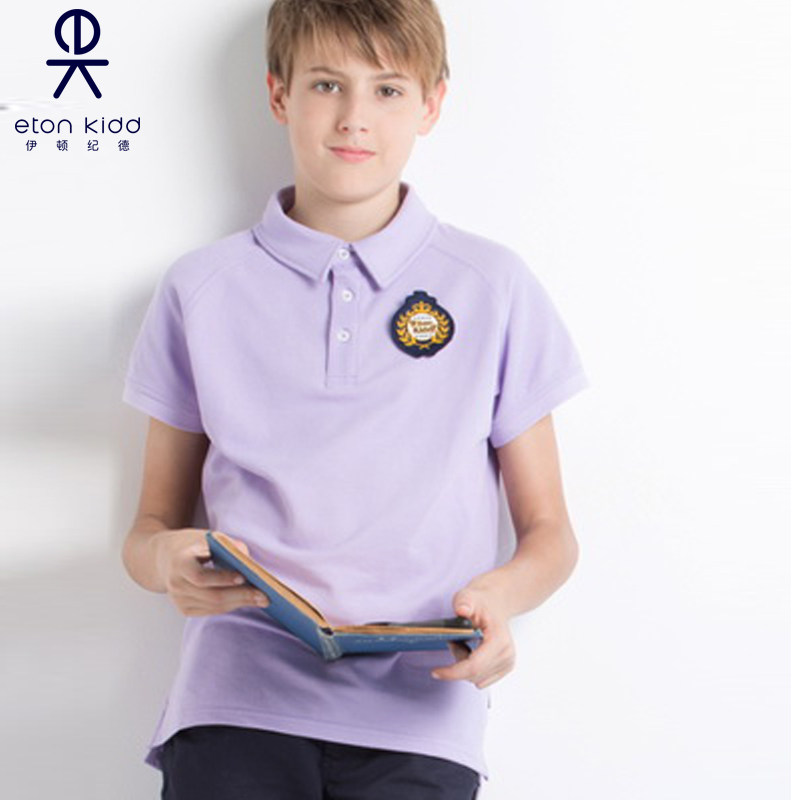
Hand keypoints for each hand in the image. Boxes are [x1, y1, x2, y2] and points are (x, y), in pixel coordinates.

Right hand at [155, 528, 269, 616]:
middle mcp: (175, 584)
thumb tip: (251, 564)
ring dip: (239, 603)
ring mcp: (178, 599)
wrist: (164, 556)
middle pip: (211, 596)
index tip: (244, 576)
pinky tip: (246, 601)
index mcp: (179, 563)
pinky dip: (230, 606)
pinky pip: (210, 611)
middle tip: (264, 595)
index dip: (222, 578)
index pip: (200, 577)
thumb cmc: (193, 544)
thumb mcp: (209, 537)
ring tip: (261, 599)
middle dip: (241, 596)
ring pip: (213, 606)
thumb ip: (229, 546)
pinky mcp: (184, 609)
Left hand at [430, 583, 514, 688]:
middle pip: (472, 674)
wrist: (495, 604)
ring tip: (463, 643)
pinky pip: (480, 679)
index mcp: (498, 640)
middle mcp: (506, 654)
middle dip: (457, 662)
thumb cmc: (481, 602)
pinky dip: (471, 668)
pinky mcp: (504, 668)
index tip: (436, 672)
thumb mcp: (468, 596)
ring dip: (464, 665)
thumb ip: (464, 602)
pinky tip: (471, 651)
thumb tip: (461, 609)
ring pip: (475, 678)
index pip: (474, 666)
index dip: (453, 672)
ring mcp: (507, 663)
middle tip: (454, 640)